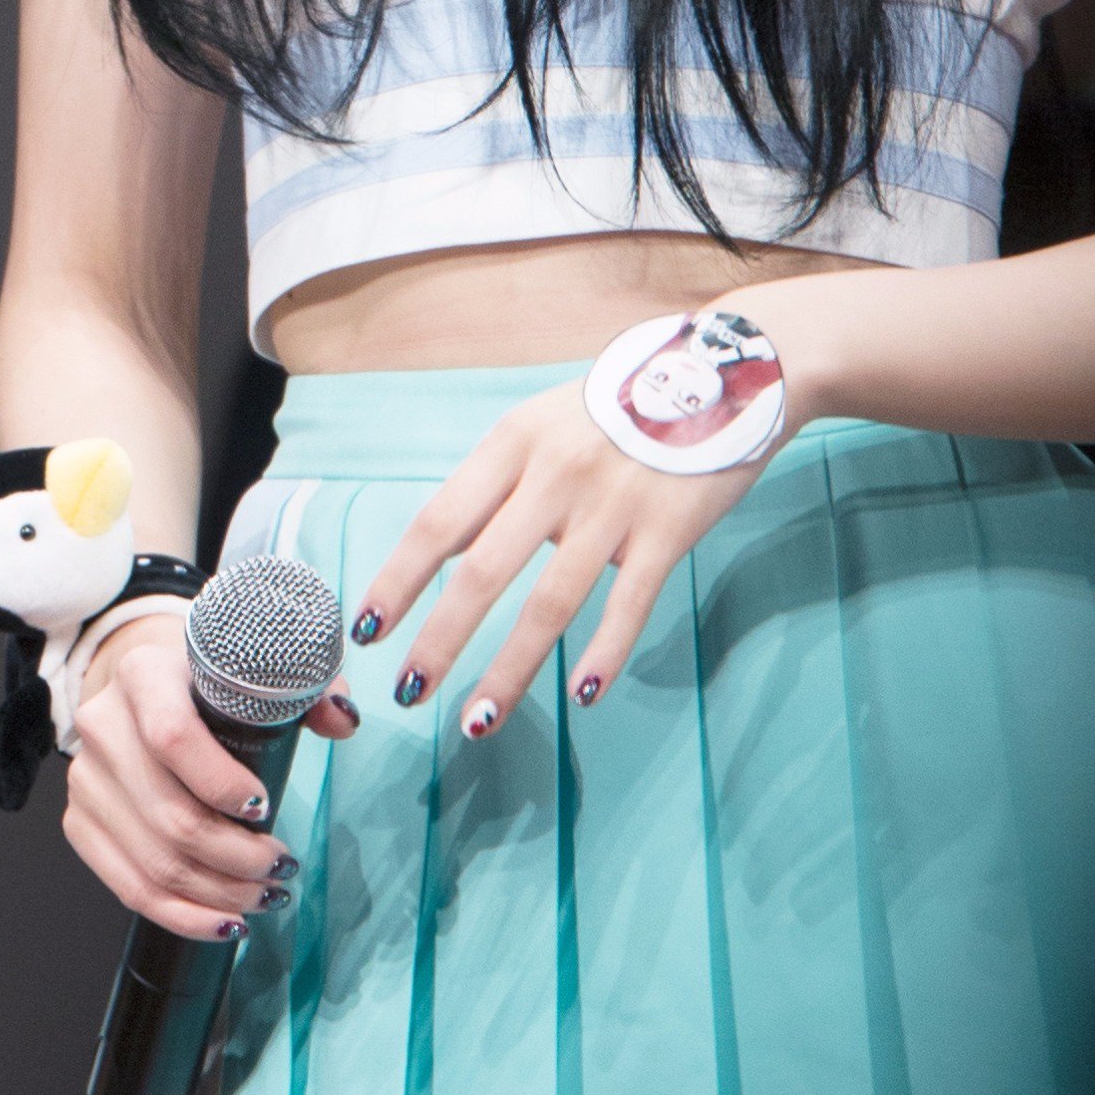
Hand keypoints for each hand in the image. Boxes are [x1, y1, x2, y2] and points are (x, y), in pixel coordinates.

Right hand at [63, 612, 357, 935]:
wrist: (147, 685)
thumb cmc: (212, 679)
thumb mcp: (261, 668)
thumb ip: (308, 689)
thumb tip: (340, 722)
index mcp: (144, 673)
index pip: (173, 737)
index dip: (221, 783)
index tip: (264, 807)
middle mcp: (102, 725)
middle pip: (170, 815)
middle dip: (237, 857)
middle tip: (282, 867)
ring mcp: (85, 779)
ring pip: (153, 861)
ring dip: (219, 892)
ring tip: (266, 895)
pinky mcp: (80, 821)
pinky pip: (128, 886)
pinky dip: (182, 915)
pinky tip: (225, 922)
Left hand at [349, 376, 780, 737]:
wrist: (727, 372)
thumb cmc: (618, 408)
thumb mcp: (543, 425)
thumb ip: (499, 486)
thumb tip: (445, 557)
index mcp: (514, 443)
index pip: (439, 522)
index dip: (398, 580)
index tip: (367, 630)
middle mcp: (556, 473)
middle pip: (483, 572)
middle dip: (440, 640)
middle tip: (408, 692)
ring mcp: (614, 504)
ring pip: (551, 602)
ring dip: (510, 670)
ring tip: (478, 721)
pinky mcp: (669, 530)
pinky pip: (630, 604)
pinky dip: (605, 653)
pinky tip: (582, 696)